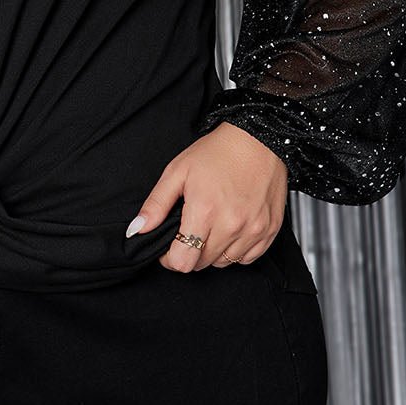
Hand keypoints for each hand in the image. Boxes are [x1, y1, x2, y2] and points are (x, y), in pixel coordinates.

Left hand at [124, 121, 288, 270]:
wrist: (258, 140)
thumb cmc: (218, 152)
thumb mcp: (177, 171)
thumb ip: (156, 204)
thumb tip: (137, 229)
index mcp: (205, 212)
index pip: (182, 261)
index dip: (169, 258)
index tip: (169, 247)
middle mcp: (231, 226)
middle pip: (201, 264)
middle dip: (189, 252)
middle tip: (189, 230)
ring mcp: (253, 230)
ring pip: (223, 263)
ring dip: (212, 252)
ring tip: (210, 227)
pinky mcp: (269, 231)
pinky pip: (247, 259)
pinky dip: (235, 251)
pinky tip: (230, 230)